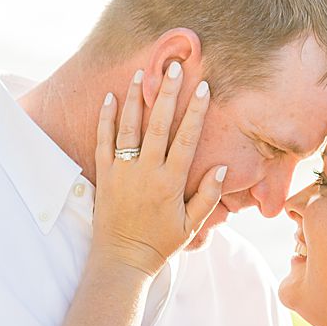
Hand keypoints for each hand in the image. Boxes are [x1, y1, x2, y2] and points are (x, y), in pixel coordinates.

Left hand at [92, 62, 225, 275]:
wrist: (123, 258)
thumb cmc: (161, 243)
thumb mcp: (192, 225)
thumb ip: (208, 196)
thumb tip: (222, 169)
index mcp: (171, 182)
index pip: (186, 139)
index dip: (195, 112)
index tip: (203, 88)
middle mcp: (146, 171)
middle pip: (158, 124)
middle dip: (167, 93)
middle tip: (173, 67)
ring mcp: (123, 171)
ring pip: (129, 127)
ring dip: (136, 98)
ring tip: (143, 73)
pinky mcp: (105, 174)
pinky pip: (104, 140)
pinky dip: (107, 118)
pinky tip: (112, 98)